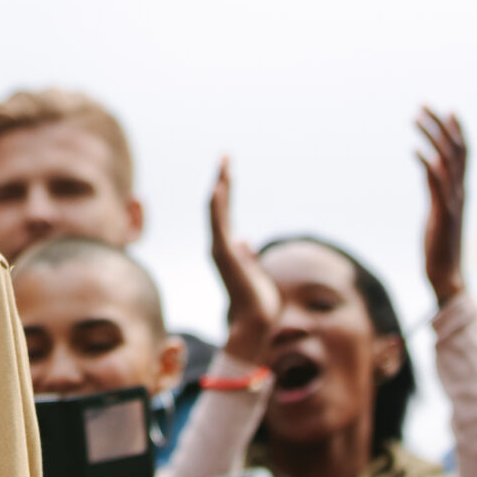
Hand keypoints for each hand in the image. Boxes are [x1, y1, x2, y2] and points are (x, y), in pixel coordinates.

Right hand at [208, 156, 279, 363]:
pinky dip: (217, 205)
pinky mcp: (224, 254)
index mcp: (227, 249)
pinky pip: (218, 224)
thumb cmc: (259, 302)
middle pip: (218, 206)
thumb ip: (247, 256)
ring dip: (220, 185)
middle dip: (222, 179)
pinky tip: (219, 186)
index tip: (227, 170)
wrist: (257, 322)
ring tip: (224, 163)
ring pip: (216, 210)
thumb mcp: (255, 272)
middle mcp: (219, 246)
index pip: (224, 213)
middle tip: (225, 155)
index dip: (226, 191)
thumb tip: (246, 239)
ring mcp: (220, 249)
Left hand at [417, 108, 469, 304]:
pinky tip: (414, 150)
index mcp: (461, 192)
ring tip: (415, 117)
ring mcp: (453, 203)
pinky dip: (428, 164)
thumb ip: (437, 189)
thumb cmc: (440, 247)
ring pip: (447, 161)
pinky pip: (437, 184)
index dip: (458, 131)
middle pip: (456, 150)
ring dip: (432, 136)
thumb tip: (429, 167)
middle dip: (440, 125)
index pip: (464, 154)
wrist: (447, 278)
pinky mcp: (442, 214)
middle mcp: (460, 193)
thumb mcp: (438, 210)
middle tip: (423, 105)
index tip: (448, 110)